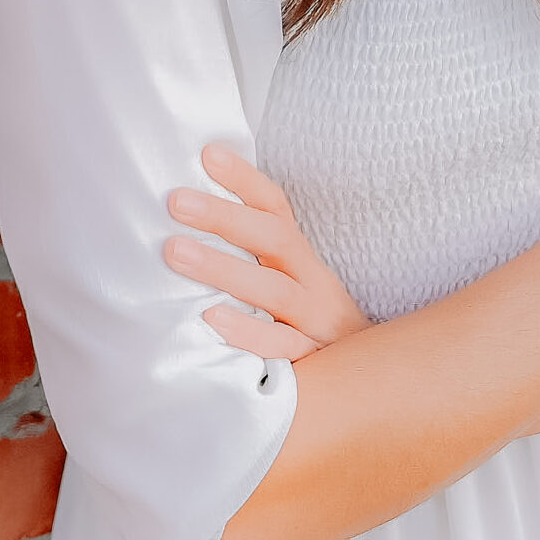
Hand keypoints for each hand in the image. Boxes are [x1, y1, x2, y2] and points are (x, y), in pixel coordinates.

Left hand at [164, 142, 368, 359]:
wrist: (365, 385)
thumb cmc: (304, 328)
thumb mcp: (285, 285)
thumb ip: (247, 256)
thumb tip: (187, 215)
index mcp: (302, 260)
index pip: (275, 208)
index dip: (244, 179)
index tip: (207, 154)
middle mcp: (315, 284)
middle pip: (274, 240)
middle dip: (223, 217)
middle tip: (175, 201)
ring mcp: (318, 324)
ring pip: (276, 291)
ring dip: (224, 269)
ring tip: (177, 252)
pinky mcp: (314, 364)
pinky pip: (282, 348)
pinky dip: (248, 333)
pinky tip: (212, 320)